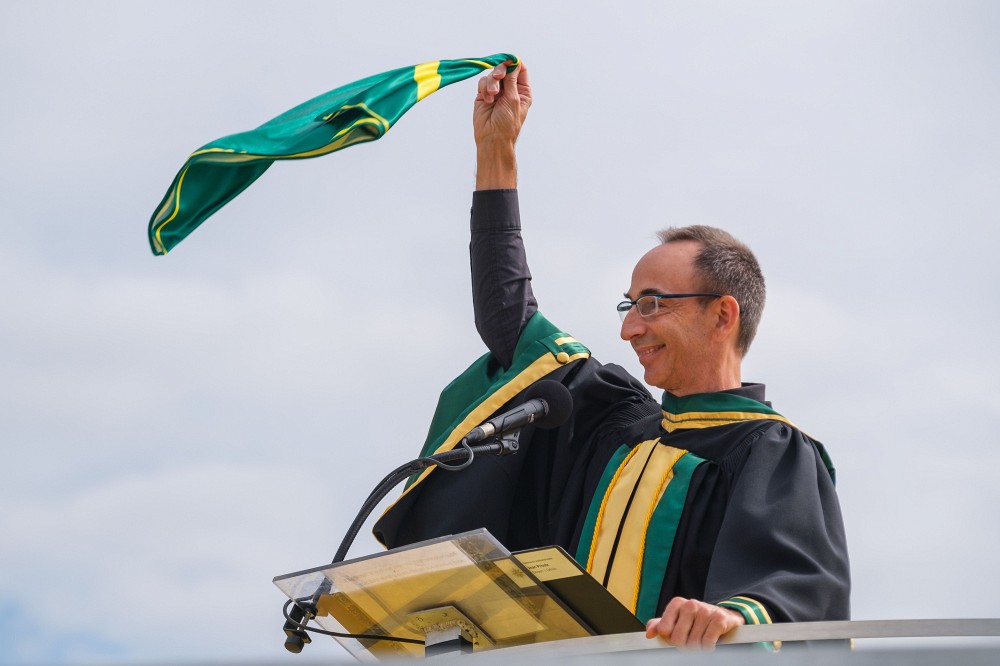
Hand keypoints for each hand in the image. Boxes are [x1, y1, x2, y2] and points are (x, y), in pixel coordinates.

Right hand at [473, 60, 531, 188]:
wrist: (492, 138)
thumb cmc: (507, 123)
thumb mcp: (513, 99)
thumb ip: (512, 79)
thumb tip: (513, 62)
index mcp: (522, 90)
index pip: (520, 69)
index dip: (514, 63)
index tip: (509, 61)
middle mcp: (510, 89)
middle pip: (505, 69)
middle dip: (501, 70)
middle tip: (499, 76)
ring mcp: (496, 91)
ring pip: (492, 75)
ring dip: (491, 83)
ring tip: (492, 95)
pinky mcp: (483, 95)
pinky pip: (483, 82)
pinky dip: (484, 88)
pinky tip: (487, 100)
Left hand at [645, 597, 744, 649]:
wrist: (723, 615)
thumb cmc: (695, 620)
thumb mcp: (676, 620)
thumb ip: (659, 625)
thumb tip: (649, 634)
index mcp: (677, 603)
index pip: (664, 630)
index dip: (669, 639)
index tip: (675, 638)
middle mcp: (690, 604)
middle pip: (677, 639)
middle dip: (683, 646)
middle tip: (689, 644)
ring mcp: (705, 610)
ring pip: (693, 643)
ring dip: (697, 648)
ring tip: (700, 642)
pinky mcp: (719, 619)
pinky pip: (708, 642)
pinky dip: (708, 648)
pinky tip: (709, 644)